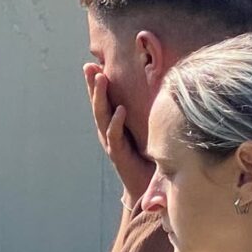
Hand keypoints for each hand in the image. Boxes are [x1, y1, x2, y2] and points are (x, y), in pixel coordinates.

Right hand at [86, 63, 152, 202]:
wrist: (147, 187)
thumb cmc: (150, 158)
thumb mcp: (148, 131)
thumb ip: (148, 115)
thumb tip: (162, 87)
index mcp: (114, 125)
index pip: (104, 100)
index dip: (97, 84)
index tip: (94, 64)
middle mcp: (108, 132)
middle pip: (98, 105)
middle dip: (93, 85)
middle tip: (90, 67)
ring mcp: (111, 143)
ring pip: (102, 117)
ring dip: (101, 97)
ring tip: (101, 79)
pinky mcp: (119, 155)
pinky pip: (115, 136)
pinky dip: (116, 123)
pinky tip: (119, 109)